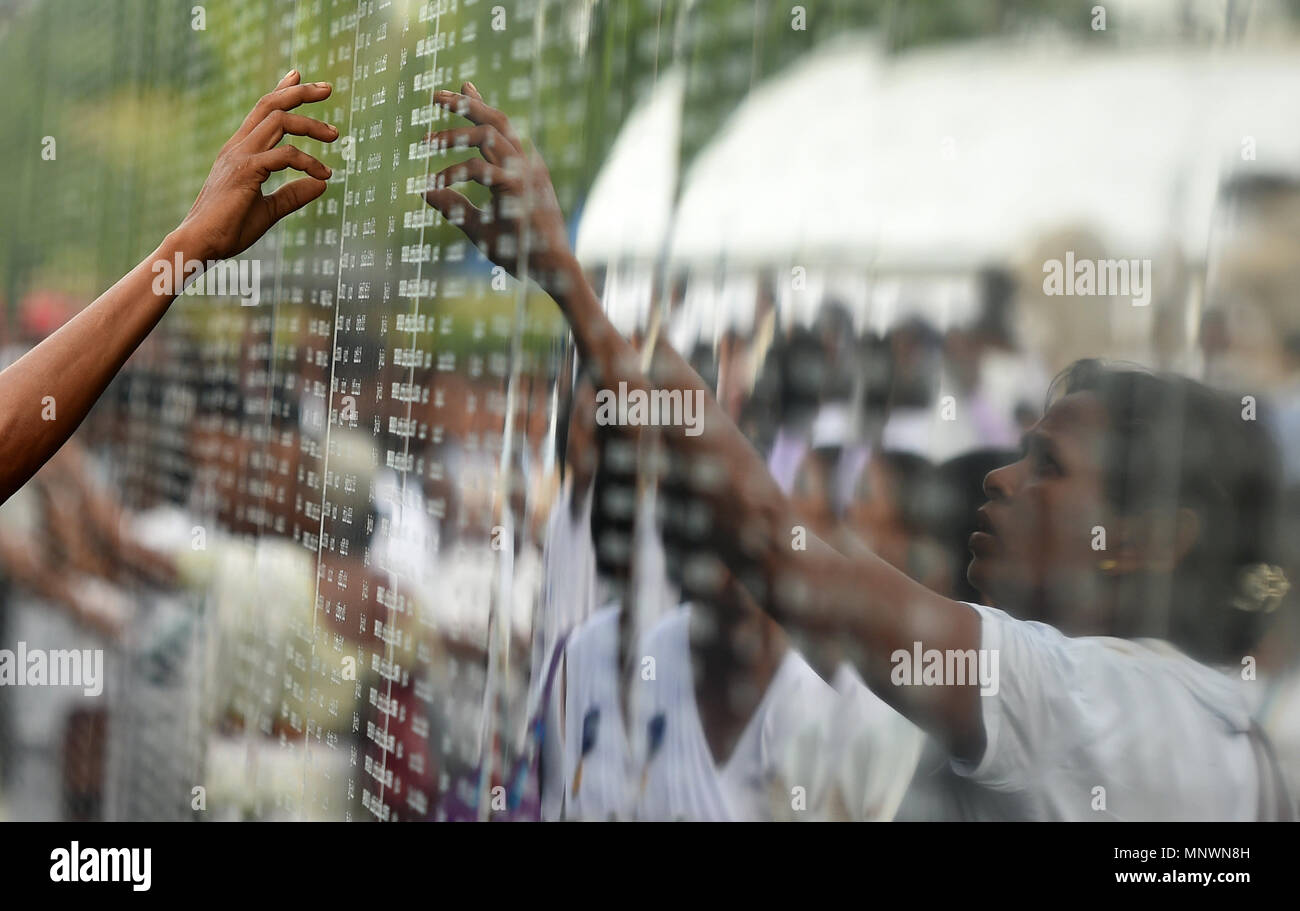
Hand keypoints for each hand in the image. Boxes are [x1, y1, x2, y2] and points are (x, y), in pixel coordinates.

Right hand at [174, 70, 336, 261]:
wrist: (200, 244)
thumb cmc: (228, 229)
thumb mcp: (268, 210)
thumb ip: (293, 195)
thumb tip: (322, 185)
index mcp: (240, 151)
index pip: (262, 111)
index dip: (281, 91)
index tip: (299, 76)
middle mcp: (238, 147)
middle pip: (270, 105)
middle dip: (300, 92)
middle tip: (328, 88)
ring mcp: (240, 157)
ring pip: (279, 121)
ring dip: (311, 124)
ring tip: (335, 135)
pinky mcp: (246, 172)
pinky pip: (284, 156)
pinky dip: (308, 162)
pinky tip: (322, 175)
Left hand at [423, 82, 572, 286]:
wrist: (551, 270)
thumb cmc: (518, 251)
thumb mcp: (478, 225)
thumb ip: (454, 206)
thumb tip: (423, 192)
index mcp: (524, 166)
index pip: (501, 126)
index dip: (480, 104)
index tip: (461, 88)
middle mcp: (526, 164)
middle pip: (495, 119)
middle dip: (465, 104)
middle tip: (435, 96)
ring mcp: (524, 174)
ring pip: (486, 135)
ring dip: (454, 133)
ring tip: (427, 140)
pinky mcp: (517, 189)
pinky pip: (479, 169)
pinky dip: (453, 172)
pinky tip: (436, 182)